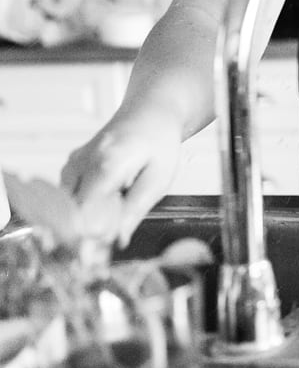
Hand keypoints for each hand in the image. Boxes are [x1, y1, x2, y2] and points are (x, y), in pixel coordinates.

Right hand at [60, 112, 181, 247]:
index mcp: (107, 162)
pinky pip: (71, 199)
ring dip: (89, 220)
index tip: (98, 254)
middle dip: (88, 233)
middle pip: (72, 212)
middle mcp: (81, 163)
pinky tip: (108, 202)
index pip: (86, 209)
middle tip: (106, 246)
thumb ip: (136, 209)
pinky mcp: (70, 169)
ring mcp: (72, 165)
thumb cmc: (159, 144)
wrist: (150, 113)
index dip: (90, 235)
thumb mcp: (159, 179)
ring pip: (69, 208)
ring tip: (115, 213)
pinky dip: (87, 209)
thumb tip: (117, 239)